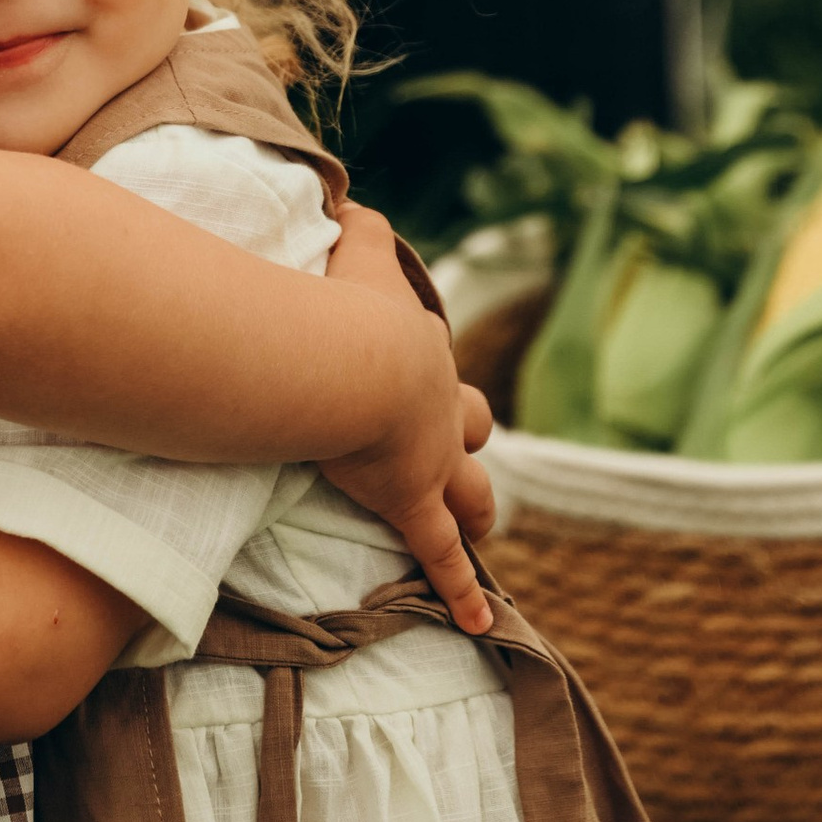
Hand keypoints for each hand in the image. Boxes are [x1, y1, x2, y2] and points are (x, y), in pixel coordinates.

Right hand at [317, 205, 495, 634]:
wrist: (351, 363)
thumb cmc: (340, 303)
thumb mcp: (354, 250)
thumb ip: (354, 224)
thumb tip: (346, 197)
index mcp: (419, 349)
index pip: (427, 355)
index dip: (415, 362)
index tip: (393, 360)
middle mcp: (438, 406)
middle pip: (469, 424)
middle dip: (464, 436)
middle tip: (455, 446)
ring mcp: (431, 460)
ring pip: (470, 490)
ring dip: (476, 506)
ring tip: (480, 523)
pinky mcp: (415, 504)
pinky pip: (440, 555)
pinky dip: (460, 592)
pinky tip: (478, 624)